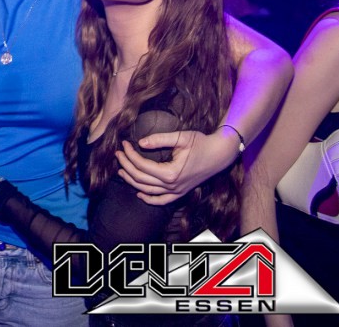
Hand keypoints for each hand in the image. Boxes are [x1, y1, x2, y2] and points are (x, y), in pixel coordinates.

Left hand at [116, 129, 238, 204]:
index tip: (124, 144)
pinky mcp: (181, 192)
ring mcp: (177, 191)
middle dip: (126, 165)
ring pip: (148, 191)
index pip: (142, 165)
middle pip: (141, 178)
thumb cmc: (201, 143)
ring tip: (121, 170)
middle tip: (118, 154)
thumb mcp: (180, 137)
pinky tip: (139, 193)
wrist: (220, 154)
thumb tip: (140, 143)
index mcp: (171, 172)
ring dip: (132, 181)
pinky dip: (149, 199)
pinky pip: (162, 201)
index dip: (130, 154)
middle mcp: (172, 185)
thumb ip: (159, 139)